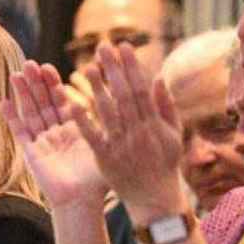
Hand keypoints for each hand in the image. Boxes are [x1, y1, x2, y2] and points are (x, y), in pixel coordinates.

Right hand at [1, 60, 106, 208]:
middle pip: (43, 103)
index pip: (61, 101)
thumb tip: (122, 104)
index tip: (49, 66)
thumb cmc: (97, 180)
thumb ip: (109, 124)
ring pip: (30, 112)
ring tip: (15, 74)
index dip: (54, 84)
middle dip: (36, 83)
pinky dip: (11, 117)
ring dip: (22, 94)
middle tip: (29, 63)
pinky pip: (19, 132)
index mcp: (73, 129)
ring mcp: (41, 142)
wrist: (82, 202)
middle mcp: (55, 133)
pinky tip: (2, 101)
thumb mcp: (106, 145)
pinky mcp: (30, 153)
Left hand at [72, 42, 188, 220]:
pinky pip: (92, 137)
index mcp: (154, 123)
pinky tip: (70, 105)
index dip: (132, 67)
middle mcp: (138, 131)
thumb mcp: (172, 134)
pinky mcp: (105, 158)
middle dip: (114, 70)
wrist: (154, 198)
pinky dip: (83, 121)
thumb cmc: (164, 163)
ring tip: (87, 67)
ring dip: (98, 89)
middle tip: (102, 46)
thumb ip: (165, 106)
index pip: (141, 89)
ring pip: (108, 112)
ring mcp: (121, 144)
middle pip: (124, 95)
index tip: (123, 46)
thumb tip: (159, 77)